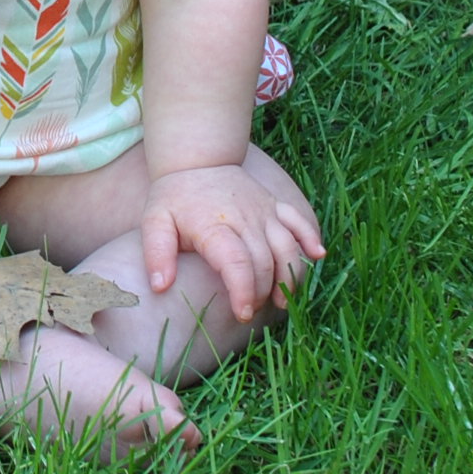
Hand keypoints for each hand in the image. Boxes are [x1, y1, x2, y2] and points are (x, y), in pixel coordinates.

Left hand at [139, 164, 326, 321]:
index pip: (237, 263)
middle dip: (262, 293)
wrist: (197, 159)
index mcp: (215, 225)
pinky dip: (310, 239)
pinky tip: (317, 256)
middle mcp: (245, 218)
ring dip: (289, 276)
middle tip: (251, 311)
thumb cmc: (174, 197)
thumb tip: (160, 286)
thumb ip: (156, 253)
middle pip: (264, 262)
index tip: (241, 314)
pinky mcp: (276, 205)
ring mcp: (264, 210)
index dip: (244, 292)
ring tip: (282, 301)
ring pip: (288, 247)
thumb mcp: (155, 221)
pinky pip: (299, 221)